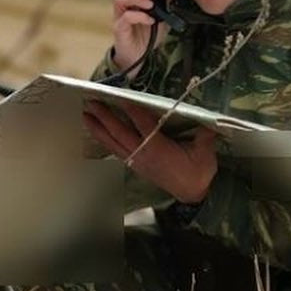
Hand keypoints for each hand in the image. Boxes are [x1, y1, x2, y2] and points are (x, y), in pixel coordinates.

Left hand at [82, 100, 217, 203]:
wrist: (192, 194)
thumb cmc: (198, 172)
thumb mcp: (205, 152)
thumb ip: (204, 133)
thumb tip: (206, 116)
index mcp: (159, 148)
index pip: (143, 124)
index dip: (132, 110)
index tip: (121, 97)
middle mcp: (143, 153)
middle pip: (120, 132)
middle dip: (105, 117)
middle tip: (91, 102)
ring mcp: (137, 160)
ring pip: (113, 142)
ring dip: (98, 128)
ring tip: (85, 114)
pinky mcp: (135, 165)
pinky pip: (115, 150)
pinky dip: (104, 140)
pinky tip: (96, 132)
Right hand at [111, 0, 170, 74]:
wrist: (140, 56)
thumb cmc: (149, 33)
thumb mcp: (162, 15)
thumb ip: (165, 0)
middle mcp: (123, 5)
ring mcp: (119, 16)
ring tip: (150, 5)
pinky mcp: (120, 28)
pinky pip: (125, 16)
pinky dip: (139, 15)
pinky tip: (150, 20)